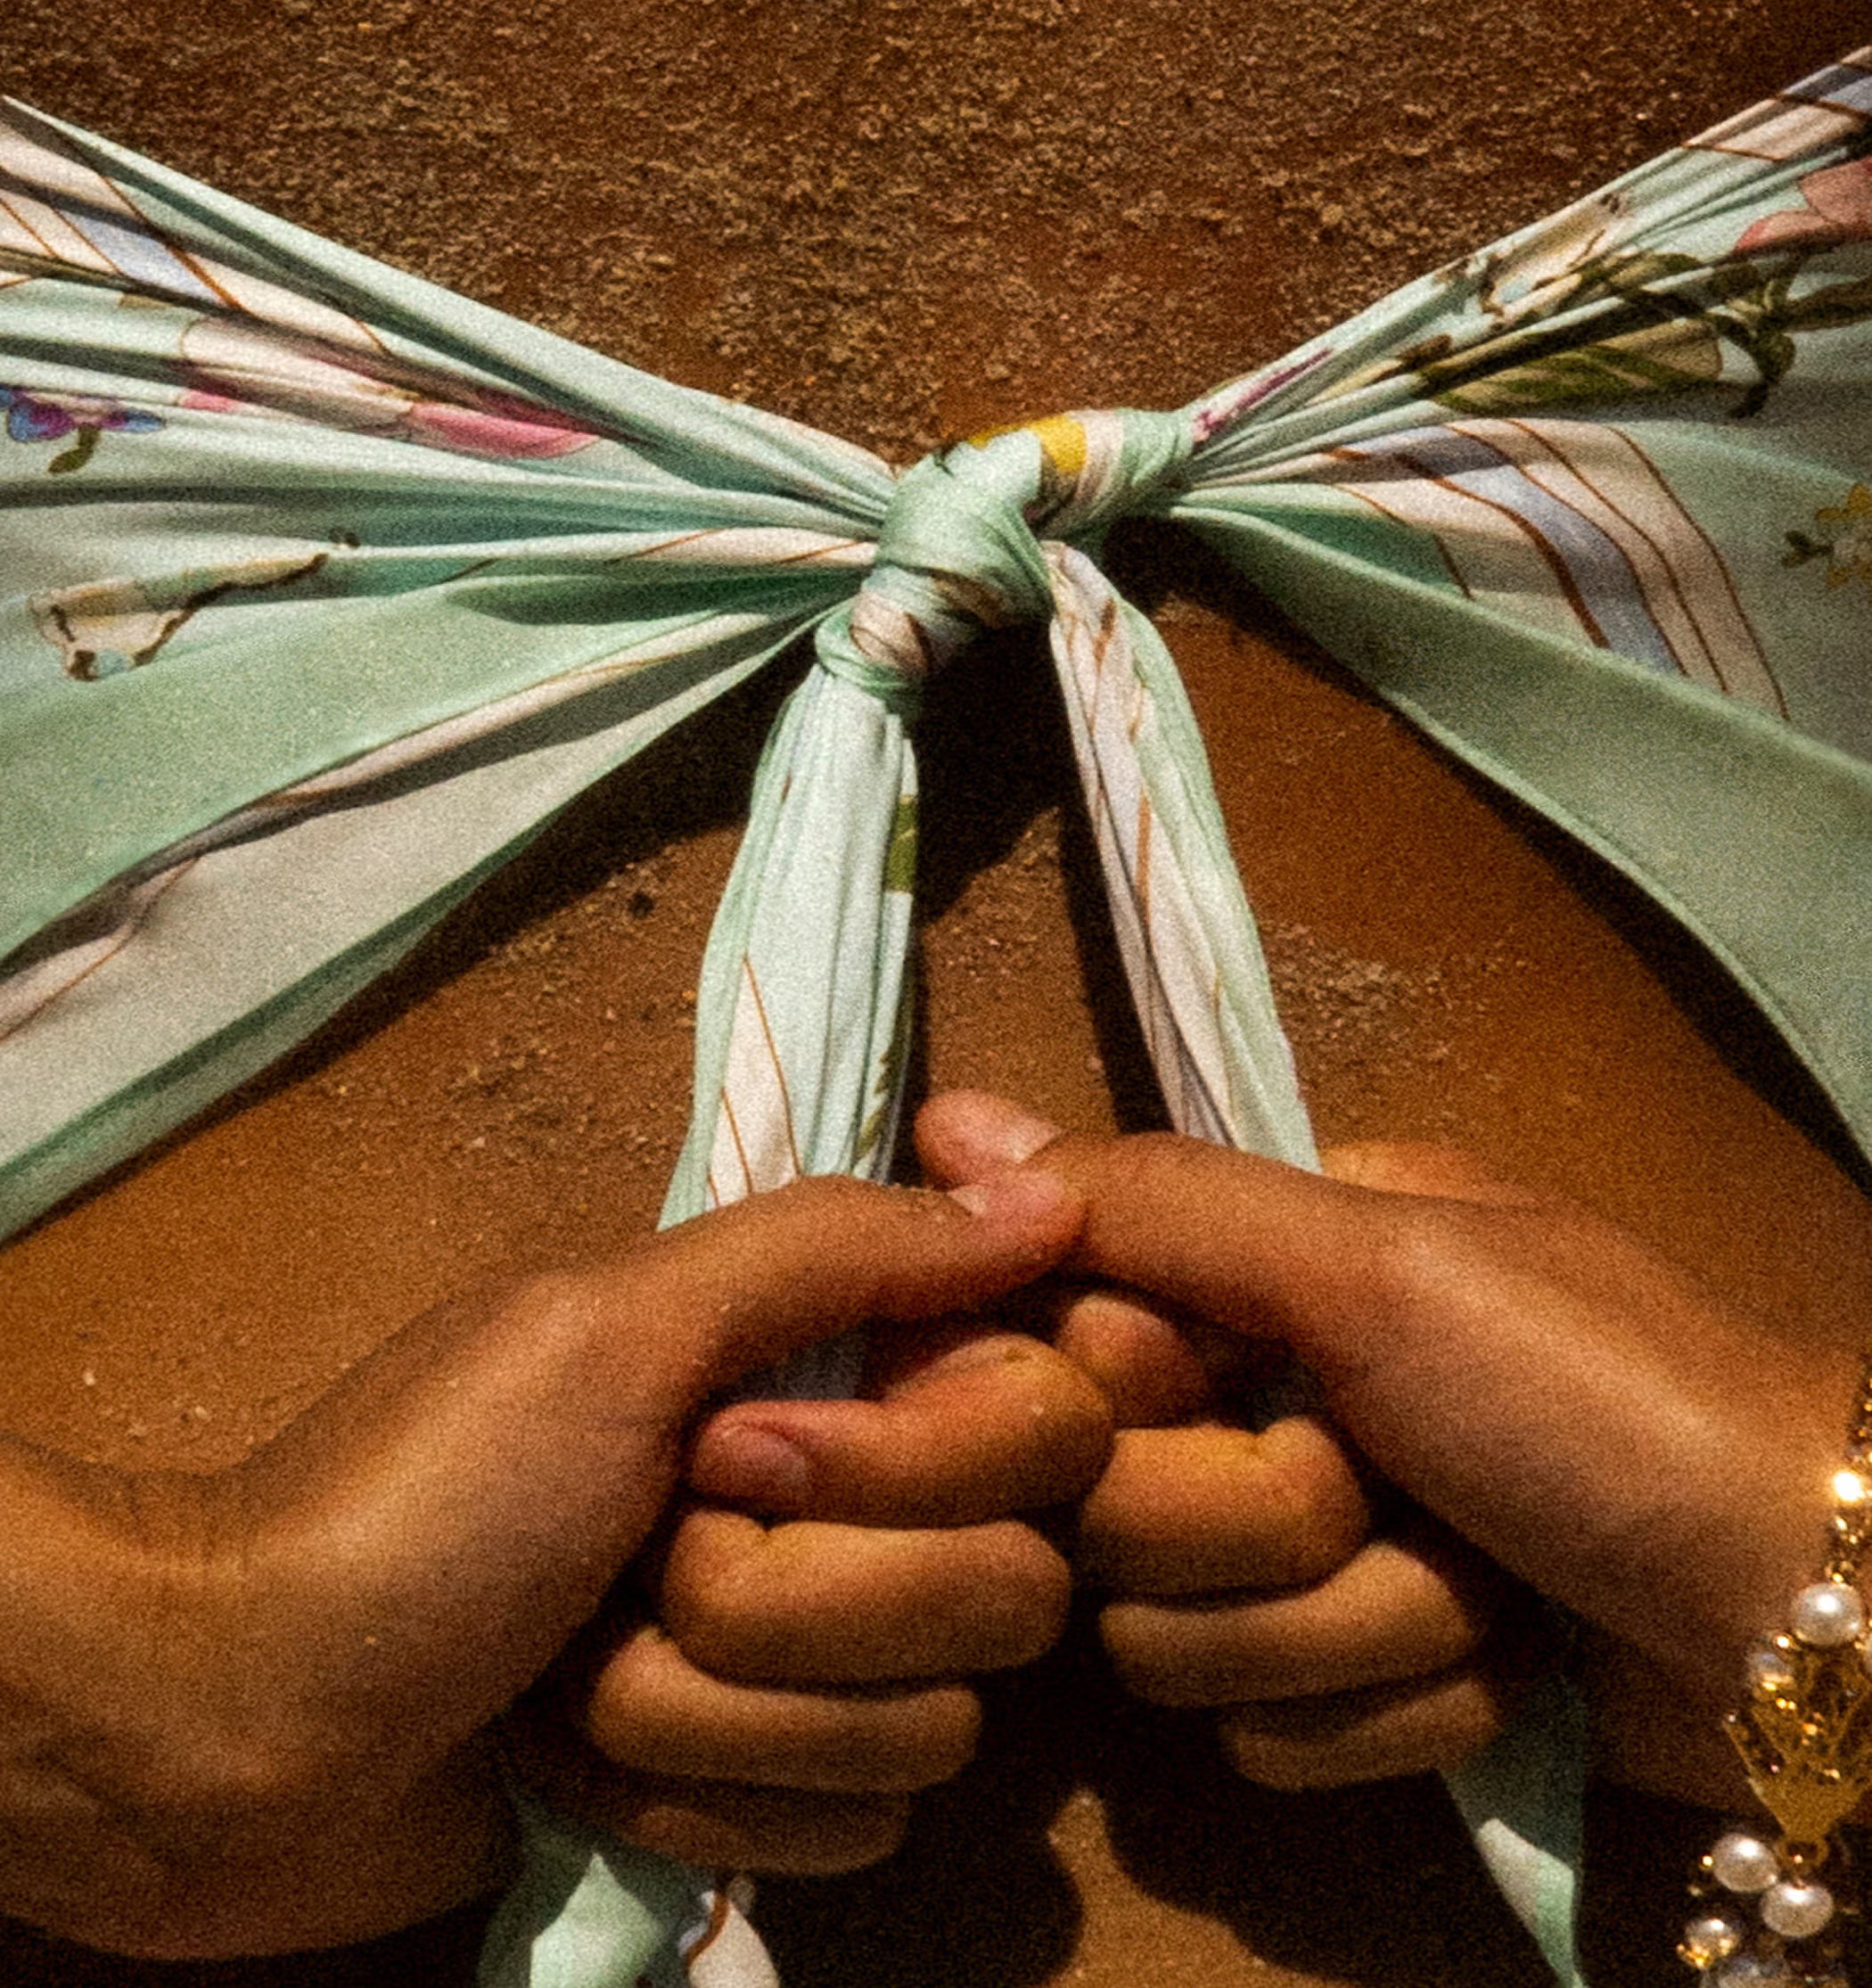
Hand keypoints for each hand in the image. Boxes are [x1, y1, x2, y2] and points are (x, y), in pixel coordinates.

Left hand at [0, 1168, 1077, 1958]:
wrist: (240, 1723)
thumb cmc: (420, 1500)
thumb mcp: (612, 1331)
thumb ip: (834, 1252)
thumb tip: (1052, 1198)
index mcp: (820, 1367)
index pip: (1039, 1420)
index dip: (917, 1464)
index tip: (735, 1449)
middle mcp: (844, 1503)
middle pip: (997, 1596)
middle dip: (795, 1606)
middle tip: (638, 1563)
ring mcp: (801, 1660)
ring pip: (921, 1734)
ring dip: (718, 1717)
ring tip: (579, 1674)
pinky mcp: (755, 1794)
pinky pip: (841, 1838)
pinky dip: (690, 1802)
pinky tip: (574, 1762)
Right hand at [916, 1091, 1857, 1805]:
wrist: (1803, 1613)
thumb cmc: (1595, 1395)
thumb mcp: (1376, 1261)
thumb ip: (1156, 1203)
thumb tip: (944, 1120)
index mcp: (1275, 1260)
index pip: (1061, 1334)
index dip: (1121, 1387)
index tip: (1206, 1378)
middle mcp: (1280, 1395)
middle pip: (1111, 1508)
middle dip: (1260, 1525)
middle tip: (1388, 1483)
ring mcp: (1326, 1550)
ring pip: (1179, 1642)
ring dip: (1351, 1627)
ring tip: (1480, 1585)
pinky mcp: (1368, 1686)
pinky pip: (1269, 1739)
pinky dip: (1397, 1709)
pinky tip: (1501, 1670)